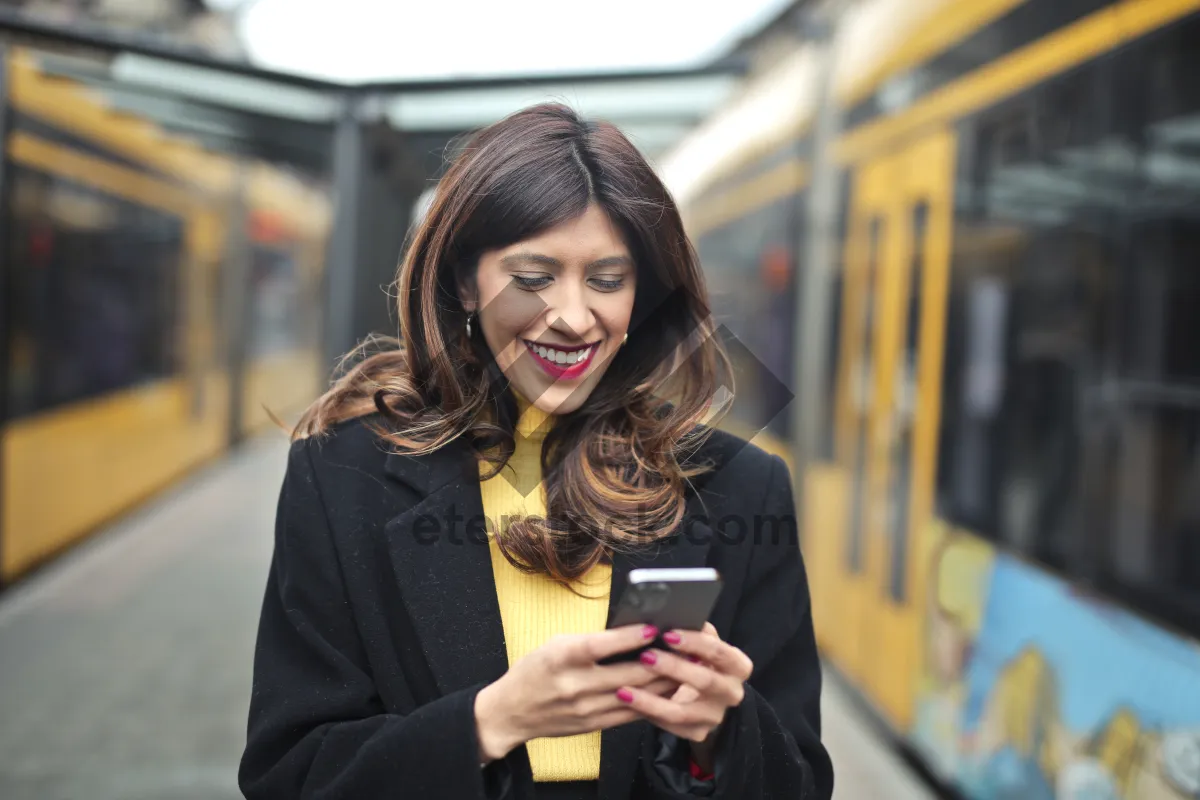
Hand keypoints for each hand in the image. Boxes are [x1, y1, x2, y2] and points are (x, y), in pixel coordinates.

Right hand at [474, 624, 680, 762]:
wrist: (512, 711)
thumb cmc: (535, 670)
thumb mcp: (556, 645)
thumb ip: (591, 641)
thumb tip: (633, 633)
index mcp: (562, 657)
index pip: (601, 645)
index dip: (630, 637)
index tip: (654, 627)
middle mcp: (575, 685)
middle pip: (626, 675)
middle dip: (659, 662)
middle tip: (683, 648)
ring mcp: (585, 709)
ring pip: (634, 696)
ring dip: (662, 683)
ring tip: (683, 668)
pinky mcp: (593, 725)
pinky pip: (629, 714)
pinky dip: (651, 701)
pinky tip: (667, 690)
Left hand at [613, 622, 752, 768]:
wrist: (707, 697)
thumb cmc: (700, 660)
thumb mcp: (702, 645)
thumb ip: (694, 633)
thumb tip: (671, 615)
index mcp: (738, 666)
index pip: (721, 653)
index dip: (695, 643)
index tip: (668, 634)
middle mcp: (732, 693)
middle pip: (704, 681)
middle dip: (673, 668)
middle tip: (645, 656)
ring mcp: (715, 717)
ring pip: (682, 712)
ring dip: (651, 700)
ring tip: (624, 688)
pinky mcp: (699, 733)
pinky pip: (670, 727)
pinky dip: (647, 714)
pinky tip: (628, 702)